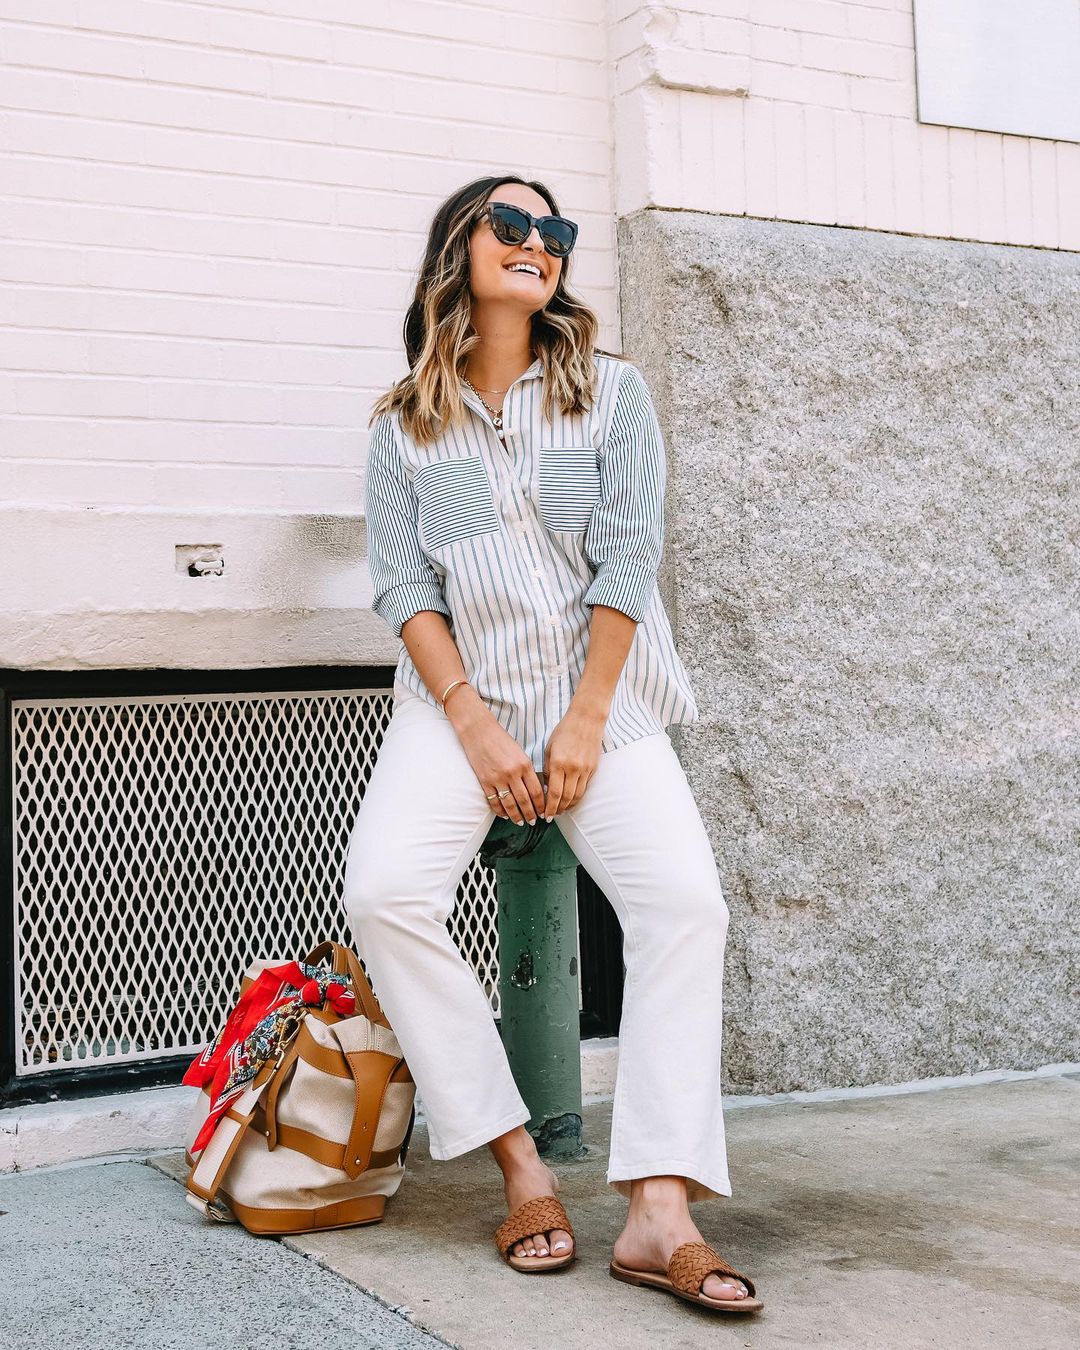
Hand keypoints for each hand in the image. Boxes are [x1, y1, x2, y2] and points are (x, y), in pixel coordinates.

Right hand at [448, 696, 545, 826]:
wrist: (478, 731)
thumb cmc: (500, 739)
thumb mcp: (520, 752)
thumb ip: (527, 770)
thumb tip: (535, 789)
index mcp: (524, 765)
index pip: (537, 791)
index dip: (542, 805)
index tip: (544, 812)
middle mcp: (512, 774)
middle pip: (525, 801)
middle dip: (531, 814)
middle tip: (534, 821)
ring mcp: (497, 779)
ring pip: (510, 805)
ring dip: (516, 816)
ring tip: (521, 822)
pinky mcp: (485, 782)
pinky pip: (494, 801)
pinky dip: (500, 811)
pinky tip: (504, 815)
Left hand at [542, 706, 604, 817]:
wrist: (587, 719)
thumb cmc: (564, 731)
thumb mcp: (549, 748)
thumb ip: (547, 769)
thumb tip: (546, 788)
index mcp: (559, 763)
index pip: (554, 793)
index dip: (549, 807)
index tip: (545, 815)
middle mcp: (573, 768)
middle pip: (566, 798)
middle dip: (558, 810)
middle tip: (552, 816)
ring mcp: (585, 769)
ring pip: (577, 796)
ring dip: (568, 806)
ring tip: (561, 811)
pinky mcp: (593, 768)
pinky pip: (585, 788)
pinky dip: (577, 797)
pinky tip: (571, 800)